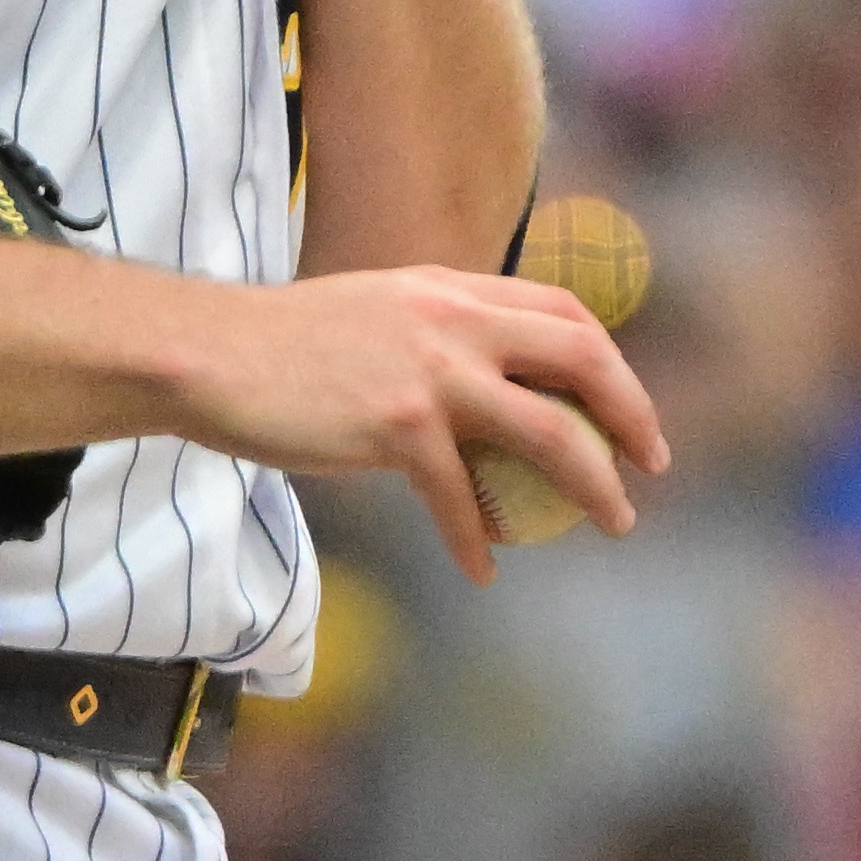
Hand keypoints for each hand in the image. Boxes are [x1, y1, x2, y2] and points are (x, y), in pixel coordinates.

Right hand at [171, 264, 669, 581]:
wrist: (209, 354)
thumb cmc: (279, 347)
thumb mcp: (376, 314)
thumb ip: (435, 335)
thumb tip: (483, 387)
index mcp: (450, 289)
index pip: (563, 310)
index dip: (611, 359)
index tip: (628, 406)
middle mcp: (453, 319)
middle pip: (581, 358)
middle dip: (631, 413)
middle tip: (651, 464)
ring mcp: (430, 370)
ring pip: (548, 431)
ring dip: (593, 484)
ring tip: (615, 522)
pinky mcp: (396, 424)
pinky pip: (461, 497)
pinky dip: (476, 540)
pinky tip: (483, 571)